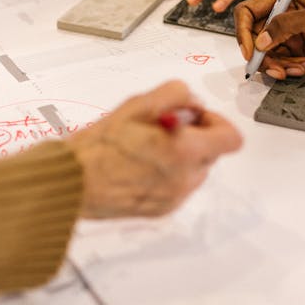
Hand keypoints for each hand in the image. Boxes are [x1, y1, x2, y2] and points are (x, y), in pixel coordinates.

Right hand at [68, 80, 241, 217]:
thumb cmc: (100, 146)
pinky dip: (166, 173)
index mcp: (185, 151)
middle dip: (193, 136)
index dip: (215, 121)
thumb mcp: (138, 104)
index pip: (231, 138)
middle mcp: (185, 179)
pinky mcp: (162, 209)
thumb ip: (176, 95)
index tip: (194, 116)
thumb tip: (192, 103)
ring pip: (193, 169)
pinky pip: (177, 186)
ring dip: (180, 155)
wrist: (73, 183)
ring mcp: (174, 198)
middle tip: (162, 127)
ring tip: (145, 147)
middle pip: (210, 152)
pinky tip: (138, 165)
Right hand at [234, 0, 304, 78]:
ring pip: (267, 53)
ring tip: (299, 68)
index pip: (247, 12)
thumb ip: (288, 25)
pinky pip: (281, 61)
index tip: (251, 52)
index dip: (243, 33)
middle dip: (264, 57)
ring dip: (279, 65)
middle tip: (279, 69)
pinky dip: (289, 68)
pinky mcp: (296, 48)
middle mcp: (282, 13)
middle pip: (254, 38)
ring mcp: (288, 32)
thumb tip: (261, 40)